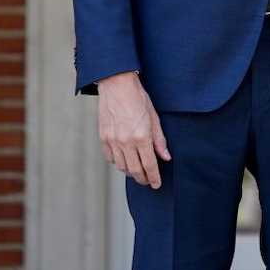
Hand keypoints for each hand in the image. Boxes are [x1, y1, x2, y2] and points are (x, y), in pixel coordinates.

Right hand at [97, 71, 170, 188]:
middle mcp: (126, 142)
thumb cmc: (138, 98)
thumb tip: (166, 157)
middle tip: (148, 181)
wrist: (117, 85)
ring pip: (121, 166)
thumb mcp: (154, 117)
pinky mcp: (103, 138)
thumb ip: (160, 139)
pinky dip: (118, 162)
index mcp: (141, 137)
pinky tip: (124, 160)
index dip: (154, 178)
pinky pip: (110, 158)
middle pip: (134, 170)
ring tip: (137, 171)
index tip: (156, 184)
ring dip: (130, 172)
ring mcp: (113, 141)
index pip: (149, 165)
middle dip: (143, 178)